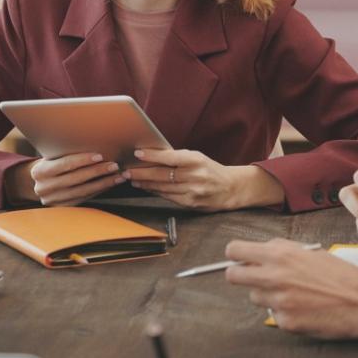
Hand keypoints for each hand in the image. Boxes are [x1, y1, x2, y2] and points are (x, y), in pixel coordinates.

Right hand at [9, 153, 123, 205]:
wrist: (40, 182)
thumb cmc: (51, 163)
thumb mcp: (52, 156)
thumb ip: (66, 152)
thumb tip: (94, 142)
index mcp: (39, 171)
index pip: (65, 164)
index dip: (83, 160)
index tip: (100, 155)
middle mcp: (43, 188)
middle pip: (75, 179)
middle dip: (97, 172)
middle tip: (114, 166)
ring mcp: (52, 200)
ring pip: (82, 191)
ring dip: (102, 183)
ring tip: (117, 176)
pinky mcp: (62, 208)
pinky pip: (83, 199)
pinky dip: (98, 191)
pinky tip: (109, 184)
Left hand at [124, 148, 277, 210]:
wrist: (231, 188)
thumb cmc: (211, 170)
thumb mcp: (197, 158)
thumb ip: (178, 158)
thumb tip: (152, 156)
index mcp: (196, 160)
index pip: (169, 157)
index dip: (152, 156)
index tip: (137, 153)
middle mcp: (194, 176)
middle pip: (162, 174)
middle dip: (141, 172)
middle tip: (126, 170)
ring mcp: (192, 191)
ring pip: (162, 187)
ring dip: (144, 183)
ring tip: (132, 179)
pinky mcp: (190, 203)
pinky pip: (167, 197)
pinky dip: (155, 191)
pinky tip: (146, 188)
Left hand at [223, 239, 357, 338]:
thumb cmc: (342, 276)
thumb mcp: (312, 252)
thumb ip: (284, 251)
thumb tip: (262, 252)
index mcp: (280, 255)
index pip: (235, 251)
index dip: (236, 254)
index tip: (239, 258)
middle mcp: (274, 277)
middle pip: (233, 276)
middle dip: (240, 275)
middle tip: (255, 276)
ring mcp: (278, 301)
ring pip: (255, 296)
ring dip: (267, 294)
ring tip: (293, 293)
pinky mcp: (285, 322)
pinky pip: (274, 315)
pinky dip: (284, 312)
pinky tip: (304, 308)